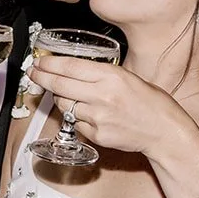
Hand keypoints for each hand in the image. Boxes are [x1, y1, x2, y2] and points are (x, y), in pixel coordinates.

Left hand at [29, 55, 185, 157]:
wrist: (164, 131)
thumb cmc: (150, 102)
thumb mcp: (127, 77)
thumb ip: (100, 74)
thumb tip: (71, 70)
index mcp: (111, 76)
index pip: (70, 66)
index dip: (49, 64)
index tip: (38, 62)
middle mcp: (102, 96)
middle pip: (60, 84)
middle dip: (42, 78)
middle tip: (34, 74)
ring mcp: (98, 117)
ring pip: (64, 105)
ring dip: (61, 99)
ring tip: (72, 96)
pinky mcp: (97, 135)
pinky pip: (76, 123)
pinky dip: (77, 118)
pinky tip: (89, 114)